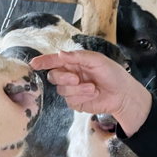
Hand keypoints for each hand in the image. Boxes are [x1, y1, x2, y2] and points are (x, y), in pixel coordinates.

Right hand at [29, 49, 153, 133]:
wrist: (123, 94)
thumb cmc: (113, 74)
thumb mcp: (97, 60)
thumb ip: (78, 57)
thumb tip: (59, 54)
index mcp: (74, 62)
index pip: (54, 61)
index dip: (43, 61)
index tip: (33, 64)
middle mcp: (70, 75)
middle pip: (53, 76)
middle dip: (63, 77)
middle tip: (76, 78)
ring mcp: (72, 89)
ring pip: (61, 90)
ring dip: (77, 89)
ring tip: (93, 88)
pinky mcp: (76, 102)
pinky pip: (70, 100)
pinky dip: (81, 97)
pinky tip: (93, 95)